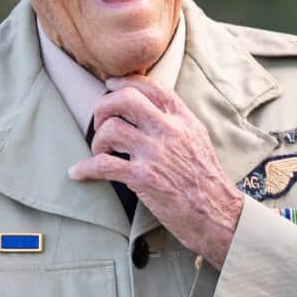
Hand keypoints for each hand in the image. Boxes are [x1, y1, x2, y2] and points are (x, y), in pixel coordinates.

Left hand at [68, 75, 243, 268]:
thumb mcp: (198, 139)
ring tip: (99, 152)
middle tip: (100, 122)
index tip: (110, 85)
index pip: (152, 87)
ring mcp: (156, 153)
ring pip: (111, 129)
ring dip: (96, 140)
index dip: (125, 81)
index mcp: (183, 120)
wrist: (218, 214)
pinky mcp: (144, 178)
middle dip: (103, 106)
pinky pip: (104, 165)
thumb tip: (153, 108)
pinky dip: (85, 168)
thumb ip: (177, 121)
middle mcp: (169, 131)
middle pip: (126, 99)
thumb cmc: (207, 180)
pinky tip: (78, 172)